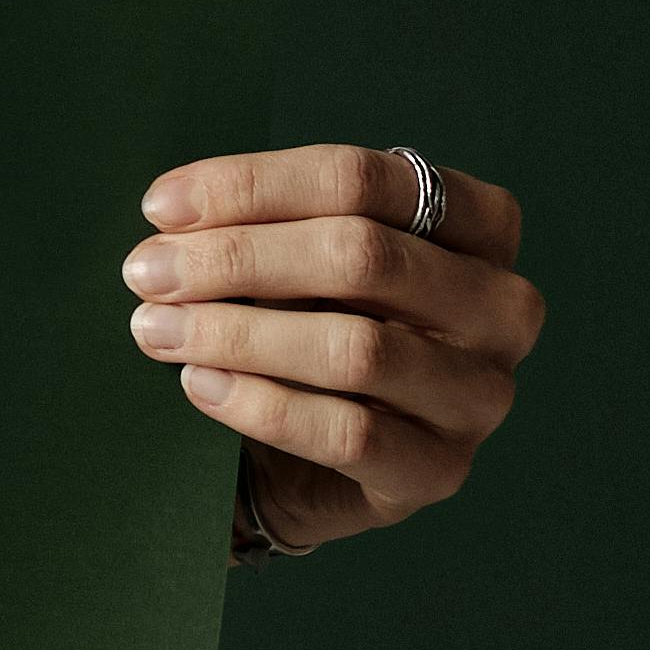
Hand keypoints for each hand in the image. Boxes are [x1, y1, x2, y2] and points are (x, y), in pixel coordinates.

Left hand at [123, 144, 537, 551]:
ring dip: (236, 333)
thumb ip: (256, 224)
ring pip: (355, 348)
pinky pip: (347, 433)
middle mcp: (502, 306)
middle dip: (237, 259)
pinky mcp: (441, 469)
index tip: (160, 208)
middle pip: (361, 257)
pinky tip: (199, 385)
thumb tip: (171, 219)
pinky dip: (260, 405)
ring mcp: (481, 394)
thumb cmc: (305, 321)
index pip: (362, 180)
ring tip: (155, 329)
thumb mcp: (293, 258)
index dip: (251, 186)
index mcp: (478, 225)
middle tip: (147, 272)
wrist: (303, 452)